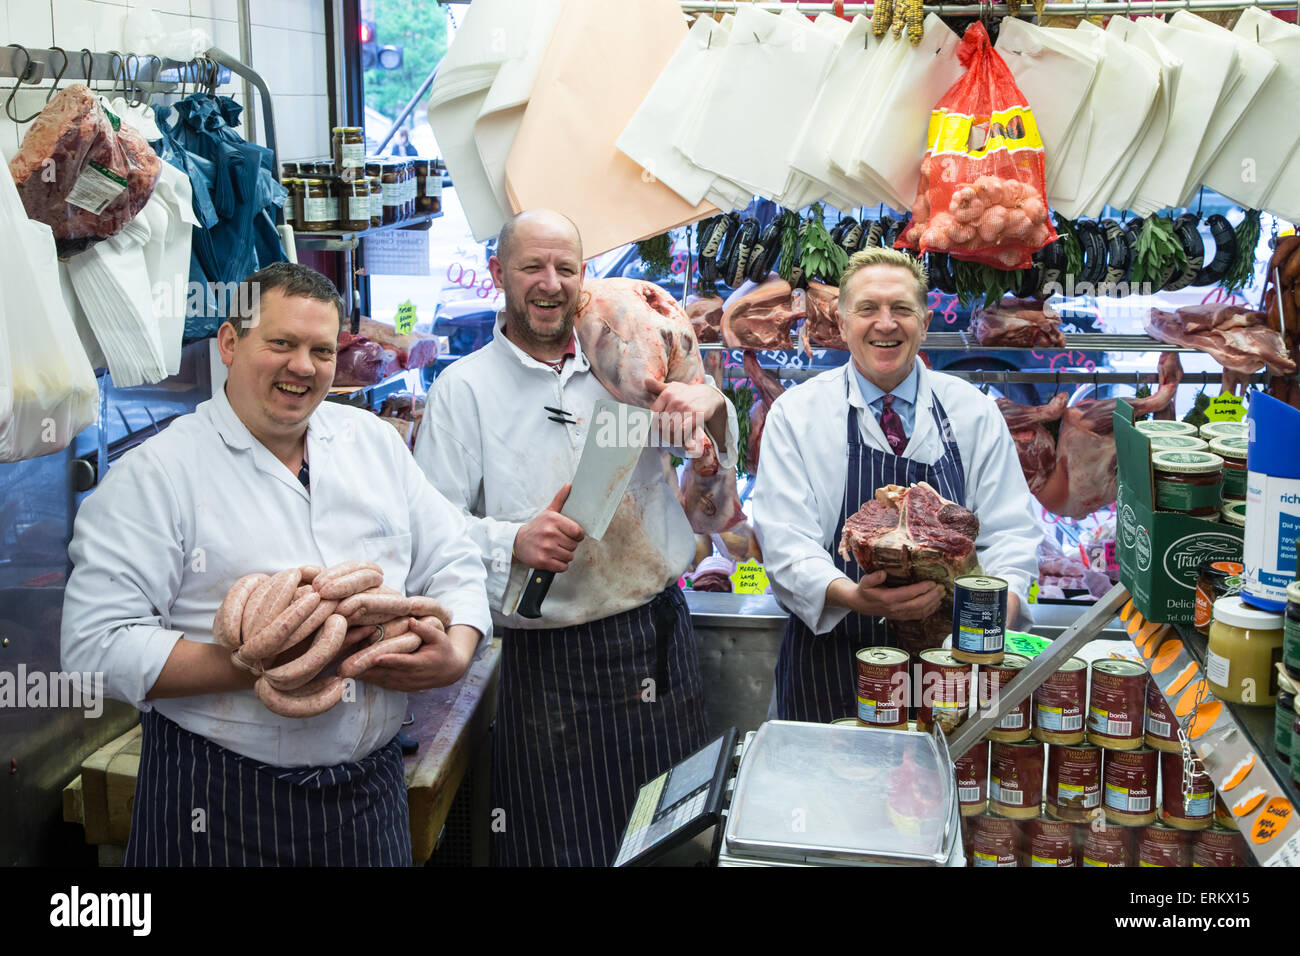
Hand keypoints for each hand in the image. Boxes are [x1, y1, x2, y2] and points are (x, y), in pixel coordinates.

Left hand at [357, 621, 479, 691]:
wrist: (449, 671)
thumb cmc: (443, 650)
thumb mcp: (440, 637)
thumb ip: (426, 630)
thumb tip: (412, 620)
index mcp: (421, 663)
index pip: (403, 662)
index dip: (388, 660)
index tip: (374, 657)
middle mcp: (411, 677)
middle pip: (386, 673)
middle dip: (367, 670)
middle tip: (348, 665)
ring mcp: (405, 684)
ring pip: (381, 680)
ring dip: (364, 676)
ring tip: (345, 670)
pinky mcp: (399, 687)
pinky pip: (381, 684)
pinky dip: (368, 680)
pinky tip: (354, 673)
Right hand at [513, 483, 583, 571]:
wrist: (517, 541)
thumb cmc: (536, 527)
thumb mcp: (548, 512)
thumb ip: (560, 499)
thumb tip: (569, 485)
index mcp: (553, 520)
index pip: (578, 532)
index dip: (577, 535)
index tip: (571, 535)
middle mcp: (550, 533)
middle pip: (574, 545)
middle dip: (569, 545)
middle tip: (559, 542)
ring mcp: (546, 548)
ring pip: (569, 557)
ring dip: (564, 555)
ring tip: (555, 549)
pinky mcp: (543, 561)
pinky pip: (563, 567)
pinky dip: (560, 565)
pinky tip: (552, 558)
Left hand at [644, 378, 723, 455]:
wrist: (709, 395)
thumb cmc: (688, 393)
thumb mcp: (673, 387)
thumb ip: (658, 387)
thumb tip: (645, 381)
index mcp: (667, 394)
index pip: (654, 414)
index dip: (654, 423)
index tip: (658, 427)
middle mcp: (676, 401)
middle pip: (662, 423)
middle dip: (663, 432)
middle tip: (666, 435)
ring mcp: (686, 408)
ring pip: (672, 429)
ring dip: (671, 436)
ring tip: (673, 438)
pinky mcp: (697, 416)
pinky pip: (684, 430)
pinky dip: (681, 436)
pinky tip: (682, 436)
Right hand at [827, 571, 944, 620]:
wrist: (861, 604)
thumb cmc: (865, 590)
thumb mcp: (865, 581)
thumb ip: (873, 577)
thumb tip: (883, 572)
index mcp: (888, 598)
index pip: (909, 594)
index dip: (922, 589)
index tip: (932, 582)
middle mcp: (895, 608)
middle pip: (919, 604)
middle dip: (932, 596)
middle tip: (941, 587)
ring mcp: (900, 614)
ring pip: (921, 611)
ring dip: (933, 603)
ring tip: (942, 593)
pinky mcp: (903, 617)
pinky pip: (919, 616)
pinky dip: (930, 610)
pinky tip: (936, 603)